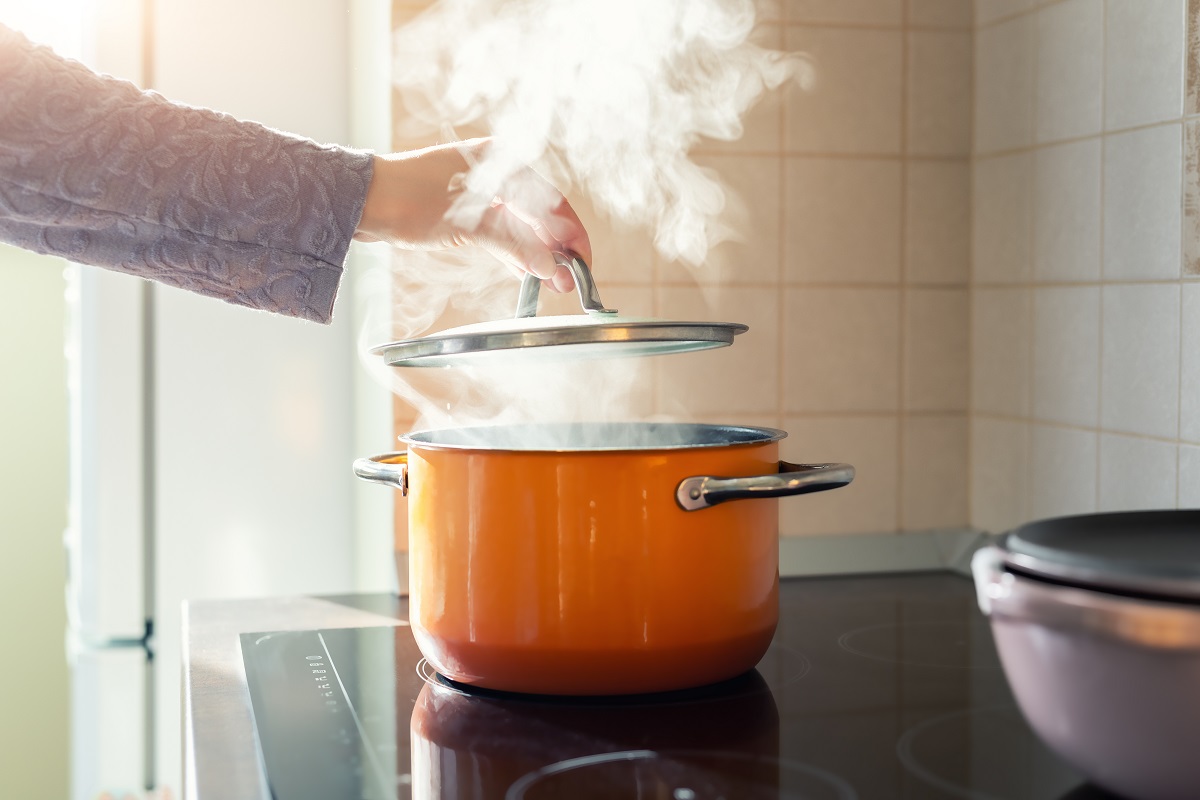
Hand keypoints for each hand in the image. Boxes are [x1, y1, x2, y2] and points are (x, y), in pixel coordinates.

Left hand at [353, 138, 590, 292]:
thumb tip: (549, 267)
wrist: (360, 200)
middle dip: (556, 249)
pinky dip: (515, 252)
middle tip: (569, 282)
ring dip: (537, 254)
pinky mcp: (466, 211)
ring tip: (553, 284)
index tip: (582, 263)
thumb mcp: (469, 223)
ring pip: (522, 226)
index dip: (571, 235)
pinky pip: (502, 233)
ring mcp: (480, 192)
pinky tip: (528, 273)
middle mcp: (496, 172)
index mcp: (502, 162)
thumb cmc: (408, 198)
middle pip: (540, 215)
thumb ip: (515, 245)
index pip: (552, 202)